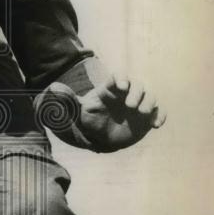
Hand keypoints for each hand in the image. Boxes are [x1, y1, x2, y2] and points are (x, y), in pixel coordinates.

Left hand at [46, 74, 166, 151]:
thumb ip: (70, 101)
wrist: (103, 137)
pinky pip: (159, 112)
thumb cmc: (91, 120)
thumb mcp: (79, 112)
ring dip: (149, 102)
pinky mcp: (148, 116)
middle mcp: (127, 94)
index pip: (119, 77)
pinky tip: (156, 125)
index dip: (122, 79)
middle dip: (136, 92)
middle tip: (130, 106)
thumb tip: (53, 88)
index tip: (120, 87)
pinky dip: (160, 115)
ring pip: (150, 96)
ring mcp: (139, 104)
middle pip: (137, 85)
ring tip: (141, 113)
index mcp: (112, 89)